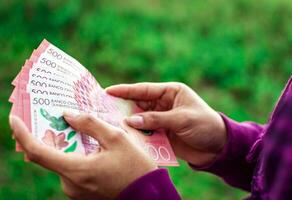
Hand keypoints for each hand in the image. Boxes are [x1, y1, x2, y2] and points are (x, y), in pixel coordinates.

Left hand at [9, 114, 156, 199]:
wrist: (148, 195)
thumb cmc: (135, 167)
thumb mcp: (116, 138)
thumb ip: (90, 124)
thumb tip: (68, 115)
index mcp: (76, 170)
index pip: (38, 152)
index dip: (23, 135)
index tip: (14, 119)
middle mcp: (70, 183)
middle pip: (51, 154)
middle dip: (52, 134)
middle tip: (58, 115)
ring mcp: (75, 190)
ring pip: (63, 161)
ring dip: (66, 144)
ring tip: (78, 127)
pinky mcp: (82, 192)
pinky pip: (71, 169)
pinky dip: (74, 154)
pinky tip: (88, 145)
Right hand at [106, 82, 226, 165]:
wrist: (218, 147)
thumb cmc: (204, 125)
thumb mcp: (181, 119)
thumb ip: (156, 119)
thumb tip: (130, 120)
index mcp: (170, 92)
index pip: (144, 89)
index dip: (125, 90)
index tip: (108, 91)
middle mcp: (164, 104)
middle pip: (139, 104)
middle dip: (123, 106)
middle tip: (103, 108)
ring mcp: (162, 119)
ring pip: (140, 119)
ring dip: (128, 122)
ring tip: (109, 123)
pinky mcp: (162, 133)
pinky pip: (145, 132)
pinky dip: (136, 134)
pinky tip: (125, 136)